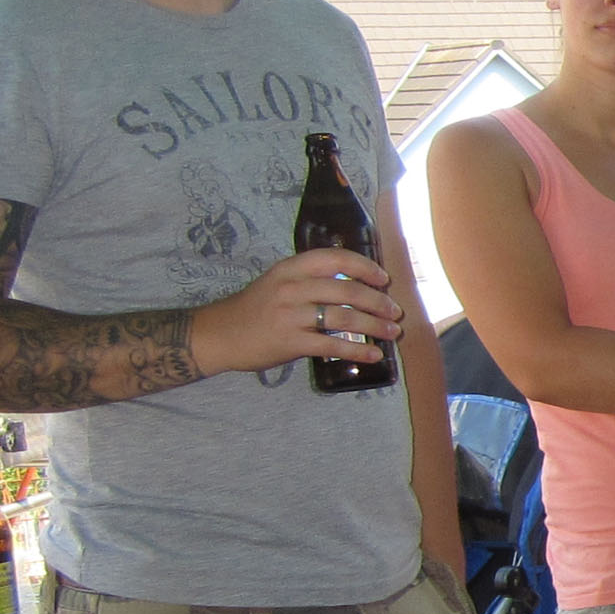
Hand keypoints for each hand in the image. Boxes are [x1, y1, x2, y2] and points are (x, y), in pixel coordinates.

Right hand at [189, 249, 402, 375]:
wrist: (219, 334)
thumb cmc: (255, 308)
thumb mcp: (279, 282)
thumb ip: (311, 280)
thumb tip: (356, 284)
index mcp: (291, 268)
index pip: (336, 259)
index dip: (365, 267)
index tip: (384, 279)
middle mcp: (292, 287)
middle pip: (347, 290)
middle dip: (377, 301)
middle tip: (395, 311)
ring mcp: (290, 315)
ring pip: (344, 317)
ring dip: (375, 326)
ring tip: (392, 332)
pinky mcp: (290, 342)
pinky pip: (332, 345)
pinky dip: (358, 350)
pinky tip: (374, 355)